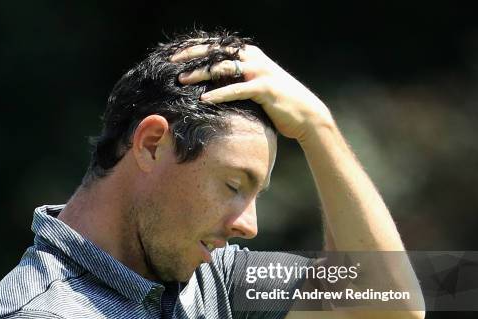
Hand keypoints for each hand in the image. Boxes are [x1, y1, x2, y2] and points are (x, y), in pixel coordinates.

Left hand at [171, 44, 333, 142]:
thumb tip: (212, 84)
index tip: (175, 53)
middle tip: (171, 62)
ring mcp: (259, 72)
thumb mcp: (256, 84)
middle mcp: (253, 58)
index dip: (195, 47)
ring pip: (223, 68)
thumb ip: (238, 79)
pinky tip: (203, 100)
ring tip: (181, 80)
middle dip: (192, 55)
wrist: (306, 114)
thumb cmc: (277, 103)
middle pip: (216, 52)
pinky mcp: (264, 89)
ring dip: (201, 73)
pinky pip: (237, 90)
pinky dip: (219, 94)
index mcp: (249, 54)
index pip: (217, 46)